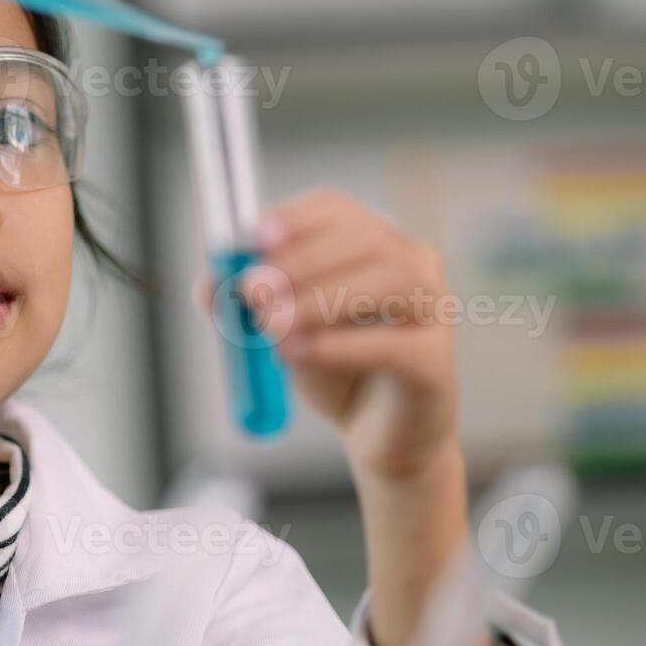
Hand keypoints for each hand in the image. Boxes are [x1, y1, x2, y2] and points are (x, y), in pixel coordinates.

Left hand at [232, 188, 458, 482]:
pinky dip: (342, 346)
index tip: (256, 238)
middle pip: (364, 238)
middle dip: (302, 261)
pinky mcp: (435, 364)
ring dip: (322, 299)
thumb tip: (209, 283)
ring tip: (275, 327)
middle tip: (254, 291)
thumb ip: (243, 308)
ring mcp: (432, 312)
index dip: (296, 219)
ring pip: (389, 280)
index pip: (336, 209)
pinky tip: (301, 353)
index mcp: (370, 245)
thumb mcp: (278, 332)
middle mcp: (411, 266)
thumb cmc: (334, 370)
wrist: (379, 436)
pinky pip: (395, 346)